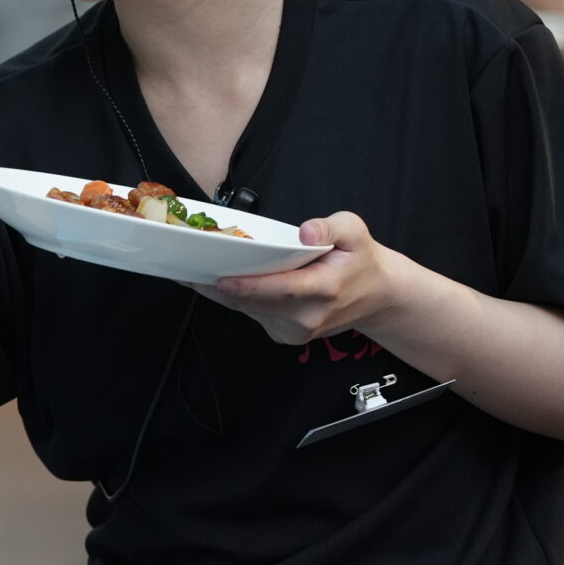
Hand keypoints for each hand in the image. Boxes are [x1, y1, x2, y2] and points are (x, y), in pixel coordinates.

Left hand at [199, 211, 407, 345]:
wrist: (377, 297)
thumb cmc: (360, 260)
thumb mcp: (355, 231)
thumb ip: (332, 228)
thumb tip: (307, 232)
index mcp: (325, 289)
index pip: (281, 289)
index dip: (249, 286)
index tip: (220, 279)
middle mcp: (308, 316)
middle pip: (254, 302)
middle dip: (218, 285)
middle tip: (186, 266)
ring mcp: (296, 331)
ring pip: (248, 311)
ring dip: (219, 293)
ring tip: (191, 271)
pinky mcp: (286, 336)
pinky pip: (252, 315)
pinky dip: (234, 299)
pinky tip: (217, 282)